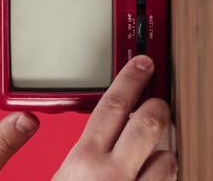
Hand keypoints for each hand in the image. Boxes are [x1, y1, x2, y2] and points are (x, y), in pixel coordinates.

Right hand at [53, 55, 176, 179]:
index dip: (131, 80)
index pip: (112, 106)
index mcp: (84, 157)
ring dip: (162, 151)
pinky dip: (163, 172)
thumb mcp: (64, 174)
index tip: (142, 65)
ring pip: (167, 155)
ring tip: (150, 153)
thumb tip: (96, 132)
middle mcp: (111, 171)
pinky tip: (150, 173)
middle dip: (157, 108)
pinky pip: (170, 178)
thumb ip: (83, 152)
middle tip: (157, 105)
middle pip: (147, 122)